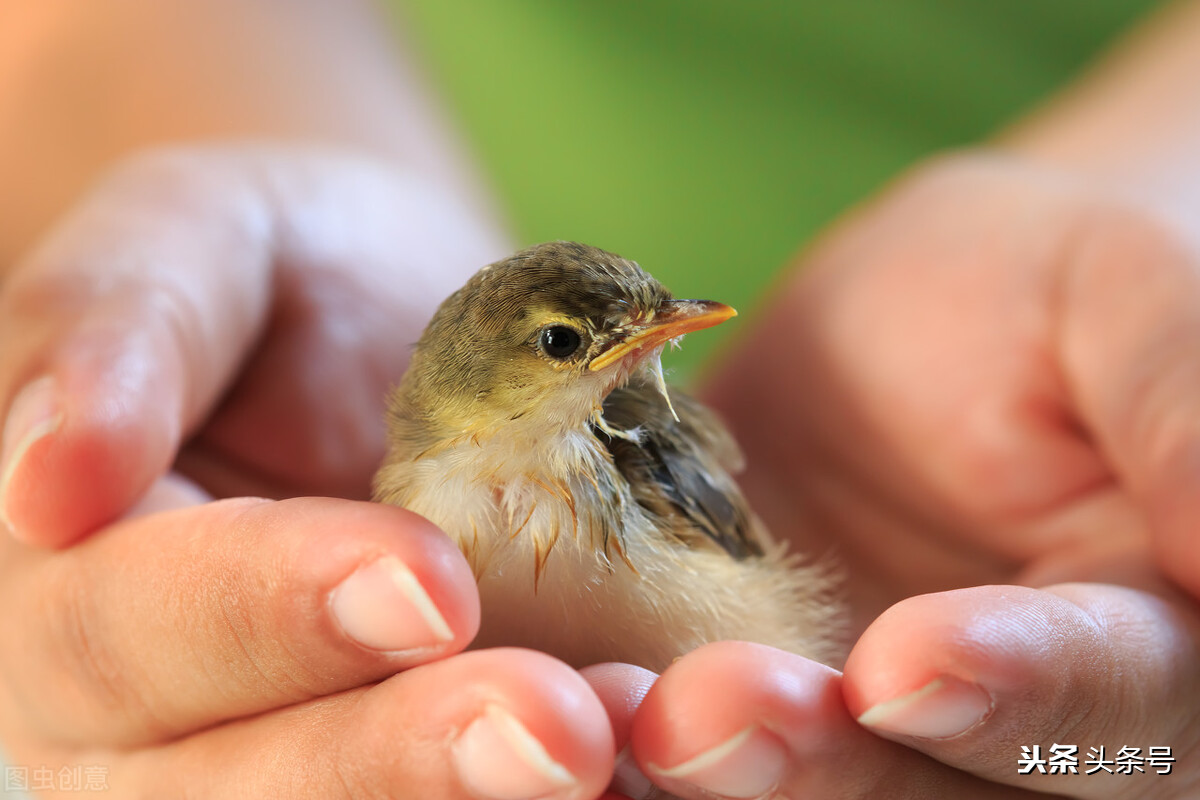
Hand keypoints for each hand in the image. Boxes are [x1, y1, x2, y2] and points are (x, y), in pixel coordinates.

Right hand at [0, 147, 620, 798]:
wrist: (377, 326)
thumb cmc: (275, 272)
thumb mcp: (193, 241)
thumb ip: (121, 325)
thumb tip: (49, 475)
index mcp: (77, 591)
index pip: (137, 632)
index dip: (274, 613)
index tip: (431, 581)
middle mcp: (167, 721)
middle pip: (245, 788)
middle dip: (402, 764)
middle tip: (559, 726)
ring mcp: (291, 749)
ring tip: (625, 746)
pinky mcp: (422, 750)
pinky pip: (476, 791)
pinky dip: (573, 791)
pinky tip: (658, 754)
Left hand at [620, 153, 1199, 797]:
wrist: (919, 327)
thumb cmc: (1046, 298)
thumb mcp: (1125, 303)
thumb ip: (1183, 408)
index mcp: (1143, 647)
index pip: (1112, 703)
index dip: (1020, 696)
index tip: (906, 661)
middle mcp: (1001, 729)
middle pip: (931, 789)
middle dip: (820, 760)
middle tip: (705, 707)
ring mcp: (858, 726)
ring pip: (800, 786)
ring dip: (698, 769)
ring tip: (601, 714)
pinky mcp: (733, 690)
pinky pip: (680, 736)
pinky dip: (617, 731)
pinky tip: (538, 691)